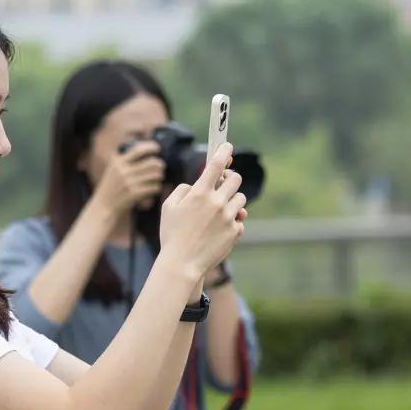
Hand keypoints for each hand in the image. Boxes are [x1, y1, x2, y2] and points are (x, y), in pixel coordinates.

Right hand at [93, 141, 166, 213]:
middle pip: (152, 162)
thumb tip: (146, 153)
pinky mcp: (134, 193)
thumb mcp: (113, 170)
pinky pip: (154, 187)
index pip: (137, 150)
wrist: (102, 207)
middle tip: (161, 169)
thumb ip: (125, 161)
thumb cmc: (110, 189)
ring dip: (159, 178)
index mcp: (118, 162)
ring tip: (157, 180)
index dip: (150, 147)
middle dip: (160, 166)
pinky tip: (154, 190)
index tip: (157, 148)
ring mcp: (129, 182)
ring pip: (156, 175)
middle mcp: (123, 170)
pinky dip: (157, 188)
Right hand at [160, 143, 247, 277]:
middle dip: (231, 179)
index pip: (216, 164)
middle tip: (224, 184)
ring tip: (219, 212)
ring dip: (233, 201)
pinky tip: (219, 230)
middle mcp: (217, 202)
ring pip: (241, 199)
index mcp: (199, 193)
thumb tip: (196, 185)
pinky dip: (232, 222)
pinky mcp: (235, 232)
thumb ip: (183, 190)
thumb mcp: (169, 207)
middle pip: (236, 179)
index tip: (227, 145)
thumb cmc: (172, 235)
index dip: (223, 151)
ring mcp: (228, 217)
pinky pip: (240, 220)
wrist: (182, 264)